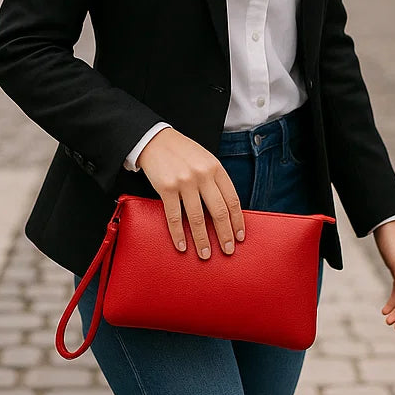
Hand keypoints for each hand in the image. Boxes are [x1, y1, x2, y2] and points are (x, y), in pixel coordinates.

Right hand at [137, 128, 244, 259]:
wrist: (155, 139)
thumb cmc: (182, 152)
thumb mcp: (205, 160)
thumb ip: (215, 180)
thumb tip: (226, 210)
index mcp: (216, 168)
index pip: (232, 199)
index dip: (237, 221)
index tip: (239, 236)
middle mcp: (202, 175)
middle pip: (219, 211)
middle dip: (224, 234)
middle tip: (228, 251)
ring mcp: (184, 181)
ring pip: (197, 218)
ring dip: (202, 240)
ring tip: (205, 254)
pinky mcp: (166, 188)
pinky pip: (174, 216)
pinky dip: (178, 234)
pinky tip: (182, 246)